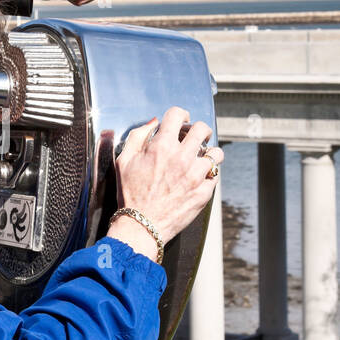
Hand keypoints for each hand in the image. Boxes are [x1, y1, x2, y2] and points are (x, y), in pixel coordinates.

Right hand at [108, 106, 221, 253]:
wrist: (142, 225)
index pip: (177, 114)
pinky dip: (208, 175)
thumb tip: (154, 123)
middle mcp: (182, 157)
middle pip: (202, 128)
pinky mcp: (204, 191)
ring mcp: (196, 175)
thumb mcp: (124, 161)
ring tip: (200, 159)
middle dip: (198, 130)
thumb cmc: (131, 194)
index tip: (180, 122)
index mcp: (162, 146)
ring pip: (215, 152)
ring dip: (208, 153)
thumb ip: (138, 136)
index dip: (179, 115)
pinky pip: (215, 175)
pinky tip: (198, 178)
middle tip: (194, 138)